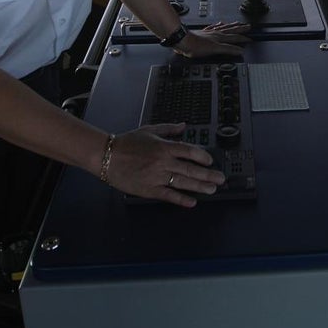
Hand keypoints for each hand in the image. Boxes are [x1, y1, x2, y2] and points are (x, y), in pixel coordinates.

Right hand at [105, 123, 225, 206]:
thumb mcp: (149, 130)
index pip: (189, 151)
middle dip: (208, 175)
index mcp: (163, 147)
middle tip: (220, 179)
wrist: (106, 156)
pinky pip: (169, 195)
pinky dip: (181, 199)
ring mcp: (157, 177)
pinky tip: (192, 202)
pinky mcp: (149, 189)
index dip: (203, 156)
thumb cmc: (126, 143)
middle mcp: (163, 162)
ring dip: (200, 187)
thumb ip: (169, 129)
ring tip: (211, 189)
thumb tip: (183, 126)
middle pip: (191, 169)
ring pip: (183, 183)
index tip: (211, 161)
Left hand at [173, 21, 249, 57]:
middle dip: (241, 29)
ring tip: (238, 23)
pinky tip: (219, 23)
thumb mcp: (215, 49)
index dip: (243, 38)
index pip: (235, 37)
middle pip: (231, 30)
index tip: (250, 39)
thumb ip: (228, 49)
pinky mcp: (203, 33)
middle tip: (248, 26)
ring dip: (232, 25)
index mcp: (220, 37)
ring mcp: (210, 32)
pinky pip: (214, 27)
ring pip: (224, 27)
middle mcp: (216, 33)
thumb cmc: (196, 46)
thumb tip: (240, 50)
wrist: (183, 40)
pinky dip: (218, 25)